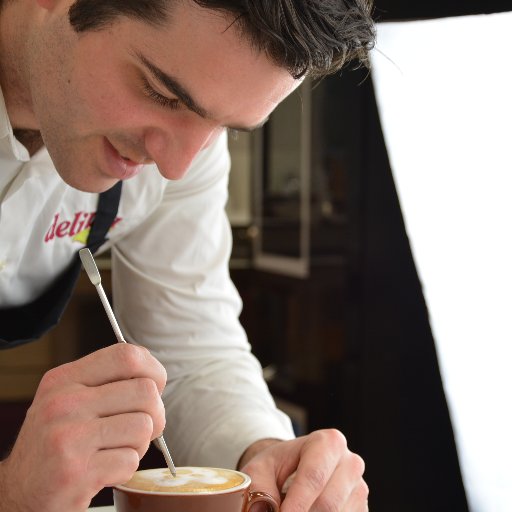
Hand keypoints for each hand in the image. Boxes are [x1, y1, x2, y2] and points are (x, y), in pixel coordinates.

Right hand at [0, 343, 166, 511]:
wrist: (18, 492)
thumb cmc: (55, 444)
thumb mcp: (68, 400)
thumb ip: (106, 382)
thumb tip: (154, 377)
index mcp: (64, 379)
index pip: (126, 355)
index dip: (153, 370)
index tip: (155, 385)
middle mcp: (64, 403)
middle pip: (145, 391)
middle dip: (155, 413)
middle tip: (140, 427)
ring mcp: (69, 436)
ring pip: (144, 427)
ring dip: (139, 444)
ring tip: (116, 449)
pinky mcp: (76, 472)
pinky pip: (130, 461)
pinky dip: (125, 468)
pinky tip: (104, 469)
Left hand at [239, 429, 368, 510]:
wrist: (294, 469)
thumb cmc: (277, 467)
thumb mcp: (259, 469)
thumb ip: (259, 487)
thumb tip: (263, 508)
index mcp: (328, 442)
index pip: (313, 477)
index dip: (297, 503)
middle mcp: (349, 462)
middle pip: (327, 503)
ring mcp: (359, 487)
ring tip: (291, 507)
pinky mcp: (361, 508)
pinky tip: (307, 510)